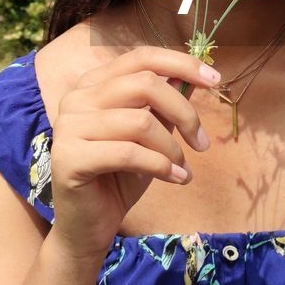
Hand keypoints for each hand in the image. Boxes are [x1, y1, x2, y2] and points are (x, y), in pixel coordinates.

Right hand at [47, 46, 218, 260]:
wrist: (89, 227)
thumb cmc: (120, 178)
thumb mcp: (150, 136)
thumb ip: (163, 105)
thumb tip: (191, 76)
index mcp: (93, 84)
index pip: (141, 57)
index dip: (181, 63)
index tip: (215, 79)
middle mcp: (77, 98)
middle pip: (145, 84)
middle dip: (184, 112)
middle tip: (202, 143)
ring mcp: (68, 126)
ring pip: (140, 121)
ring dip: (172, 148)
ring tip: (183, 168)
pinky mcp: (69, 158)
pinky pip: (127, 153)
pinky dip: (160, 166)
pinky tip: (175, 179)